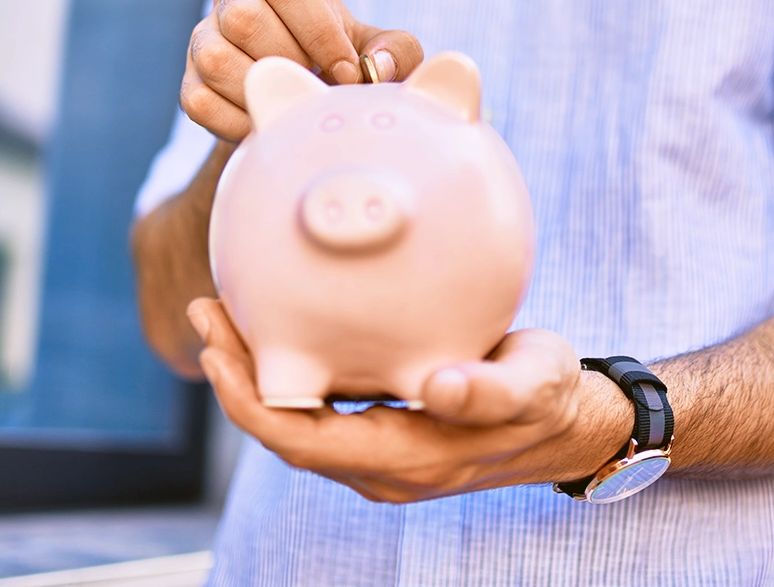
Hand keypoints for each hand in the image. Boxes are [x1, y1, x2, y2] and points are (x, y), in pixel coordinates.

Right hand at [181, 0, 423, 140]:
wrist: (300, 99)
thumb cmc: (345, 64)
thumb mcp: (380, 51)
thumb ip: (396, 51)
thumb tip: (374, 66)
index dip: (319, 32)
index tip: (346, 72)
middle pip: (243, 16)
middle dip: (289, 61)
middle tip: (315, 87)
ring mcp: (204, 36)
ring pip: (213, 56)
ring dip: (260, 89)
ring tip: (289, 102)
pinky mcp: (189, 80)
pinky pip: (198, 100)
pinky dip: (236, 122)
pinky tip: (266, 122)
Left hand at [186, 298, 635, 502]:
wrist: (568, 421)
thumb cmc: (550, 396)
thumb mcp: (533, 385)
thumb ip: (491, 390)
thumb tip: (441, 386)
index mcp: (406, 458)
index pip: (302, 441)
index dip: (248, 403)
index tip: (215, 350)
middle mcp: (381, 465)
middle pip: (284, 429)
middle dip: (235, 376)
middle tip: (205, 308)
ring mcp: (378, 451)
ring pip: (295, 419)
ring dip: (253, 371)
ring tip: (223, 309)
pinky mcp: (383, 428)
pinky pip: (317, 406)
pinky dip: (287, 370)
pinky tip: (279, 323)